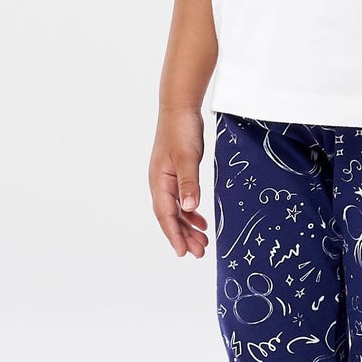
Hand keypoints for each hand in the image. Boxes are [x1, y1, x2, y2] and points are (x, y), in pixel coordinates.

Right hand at [150, 107, 207, 257]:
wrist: (179, 108)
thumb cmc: (181, 130)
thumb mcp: (188, 158)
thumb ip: (189, 184)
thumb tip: (189, 209)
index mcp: (159, 182)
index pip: (165, 215)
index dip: (174, 235)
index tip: (183, 252)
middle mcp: (160, 184)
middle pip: (170, 217)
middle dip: (183, 236)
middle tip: (199, 253)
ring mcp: (167, 179)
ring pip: (176, 210)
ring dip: (188, 227)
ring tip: (202, 242)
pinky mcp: (175, 174)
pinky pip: (180, 200)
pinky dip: (190, 212)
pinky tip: (200, 220)